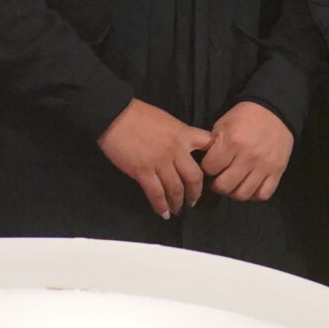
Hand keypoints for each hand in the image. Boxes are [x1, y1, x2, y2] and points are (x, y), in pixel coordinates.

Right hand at [98, 99, 214, 218]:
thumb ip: (178, 135)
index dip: (214, 159)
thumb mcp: (167, 120)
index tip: (212, 172)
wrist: (114, 114)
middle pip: (194, 177)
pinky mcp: (143, 171)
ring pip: (176, 188)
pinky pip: (156, 193)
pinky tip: (164, 213)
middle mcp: (176, 150)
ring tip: (178, 210)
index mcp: (183, 133)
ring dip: (178, 202)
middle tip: (193, 201)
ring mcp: (160, 162)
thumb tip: (183, 149)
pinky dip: (161, 206)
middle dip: (195, 192)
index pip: (208, 146)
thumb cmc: (138, 114)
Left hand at [201, 101, 294, 201]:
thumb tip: (205, 165)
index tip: (210, 166)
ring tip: (233, 184)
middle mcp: (248, 156)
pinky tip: (249, 186)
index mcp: (231, 142)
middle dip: (217, 184)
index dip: (207, 169)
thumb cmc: (244, 117)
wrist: (274, 111)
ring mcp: (264, 166)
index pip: (209, 169)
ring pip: (243, 194)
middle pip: (224, 186)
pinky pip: (263, 194)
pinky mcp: (277, 171)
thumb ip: (213, 145)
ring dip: (234, 192)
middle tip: (219, 178)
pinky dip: (254, 195)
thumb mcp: (223, 124)